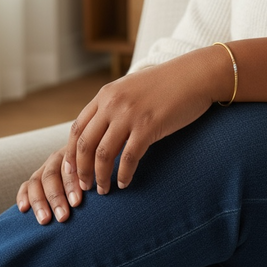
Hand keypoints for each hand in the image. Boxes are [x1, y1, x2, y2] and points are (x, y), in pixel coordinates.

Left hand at [16, 47, 231, 223]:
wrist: (195, 75)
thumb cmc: (167, 84)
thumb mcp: (132, 89)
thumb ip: (114, 106)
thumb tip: (102, 132)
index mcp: (105, 94)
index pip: (77, 129)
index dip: (71, 154)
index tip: (72, 172)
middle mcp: (112, 103)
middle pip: (85, 144)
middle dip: (81, 170)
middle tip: (83, 188)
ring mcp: (129, 115)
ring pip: (103, 154)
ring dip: (101, 177)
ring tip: (104, 190)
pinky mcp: (148, 126)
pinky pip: (129, 157)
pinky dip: (124, 174)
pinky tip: (125, 183)